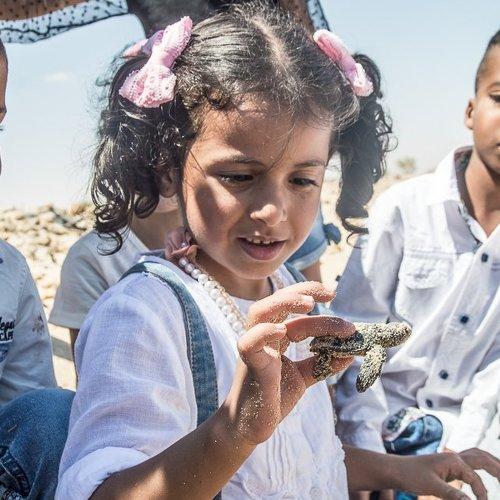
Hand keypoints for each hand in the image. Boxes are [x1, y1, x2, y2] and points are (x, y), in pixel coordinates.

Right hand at [224, 282, 354, 445]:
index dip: (315, 303)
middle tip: (329, 293)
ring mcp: (254, 349)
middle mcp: (263, 336)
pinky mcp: (249, 366)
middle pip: (276, 302)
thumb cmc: (273, 397)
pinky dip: (263, 333)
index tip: (334, 296)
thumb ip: (322, 363)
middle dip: (301, 291)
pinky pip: (249, 343)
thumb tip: (351, 354)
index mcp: (275, 336)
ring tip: (309, 304)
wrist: (251, 426)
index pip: (295, 312)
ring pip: (260, 313)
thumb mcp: (304, 377)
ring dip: (283, 303)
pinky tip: (281, 330)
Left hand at [396, 448, 499, 499]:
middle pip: (482, 458)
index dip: (481, 493)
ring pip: (477, 458)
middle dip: (498, 467)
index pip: (475, 478)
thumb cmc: (411, 475)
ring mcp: (452, 460)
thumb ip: (452, 494)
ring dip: (492, 464)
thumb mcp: (431, 486)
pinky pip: (470, 464)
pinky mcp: (449, 467)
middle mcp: (454, 456)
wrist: (396, 470)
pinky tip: (487, 475)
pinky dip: (482, 468)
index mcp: (452, 459)